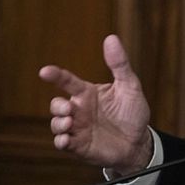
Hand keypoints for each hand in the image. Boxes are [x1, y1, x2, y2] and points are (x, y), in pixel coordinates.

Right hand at [39, 34, 152, 176]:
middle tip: (69, 109)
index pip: (67, 81)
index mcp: (88, 93)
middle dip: (57, 106)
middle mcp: (79, 110)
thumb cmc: (132, 113)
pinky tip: (66, 140)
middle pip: (56, 104)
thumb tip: (112, 38)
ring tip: (69, 124)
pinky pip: (62, 143)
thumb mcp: (130, 86)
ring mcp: (78, 128)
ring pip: (56, 124)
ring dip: (58, 124)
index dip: (55, 75)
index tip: (45, 71)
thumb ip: (120, 64)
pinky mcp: (79, 146)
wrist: (139, 142)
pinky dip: (61, 141)